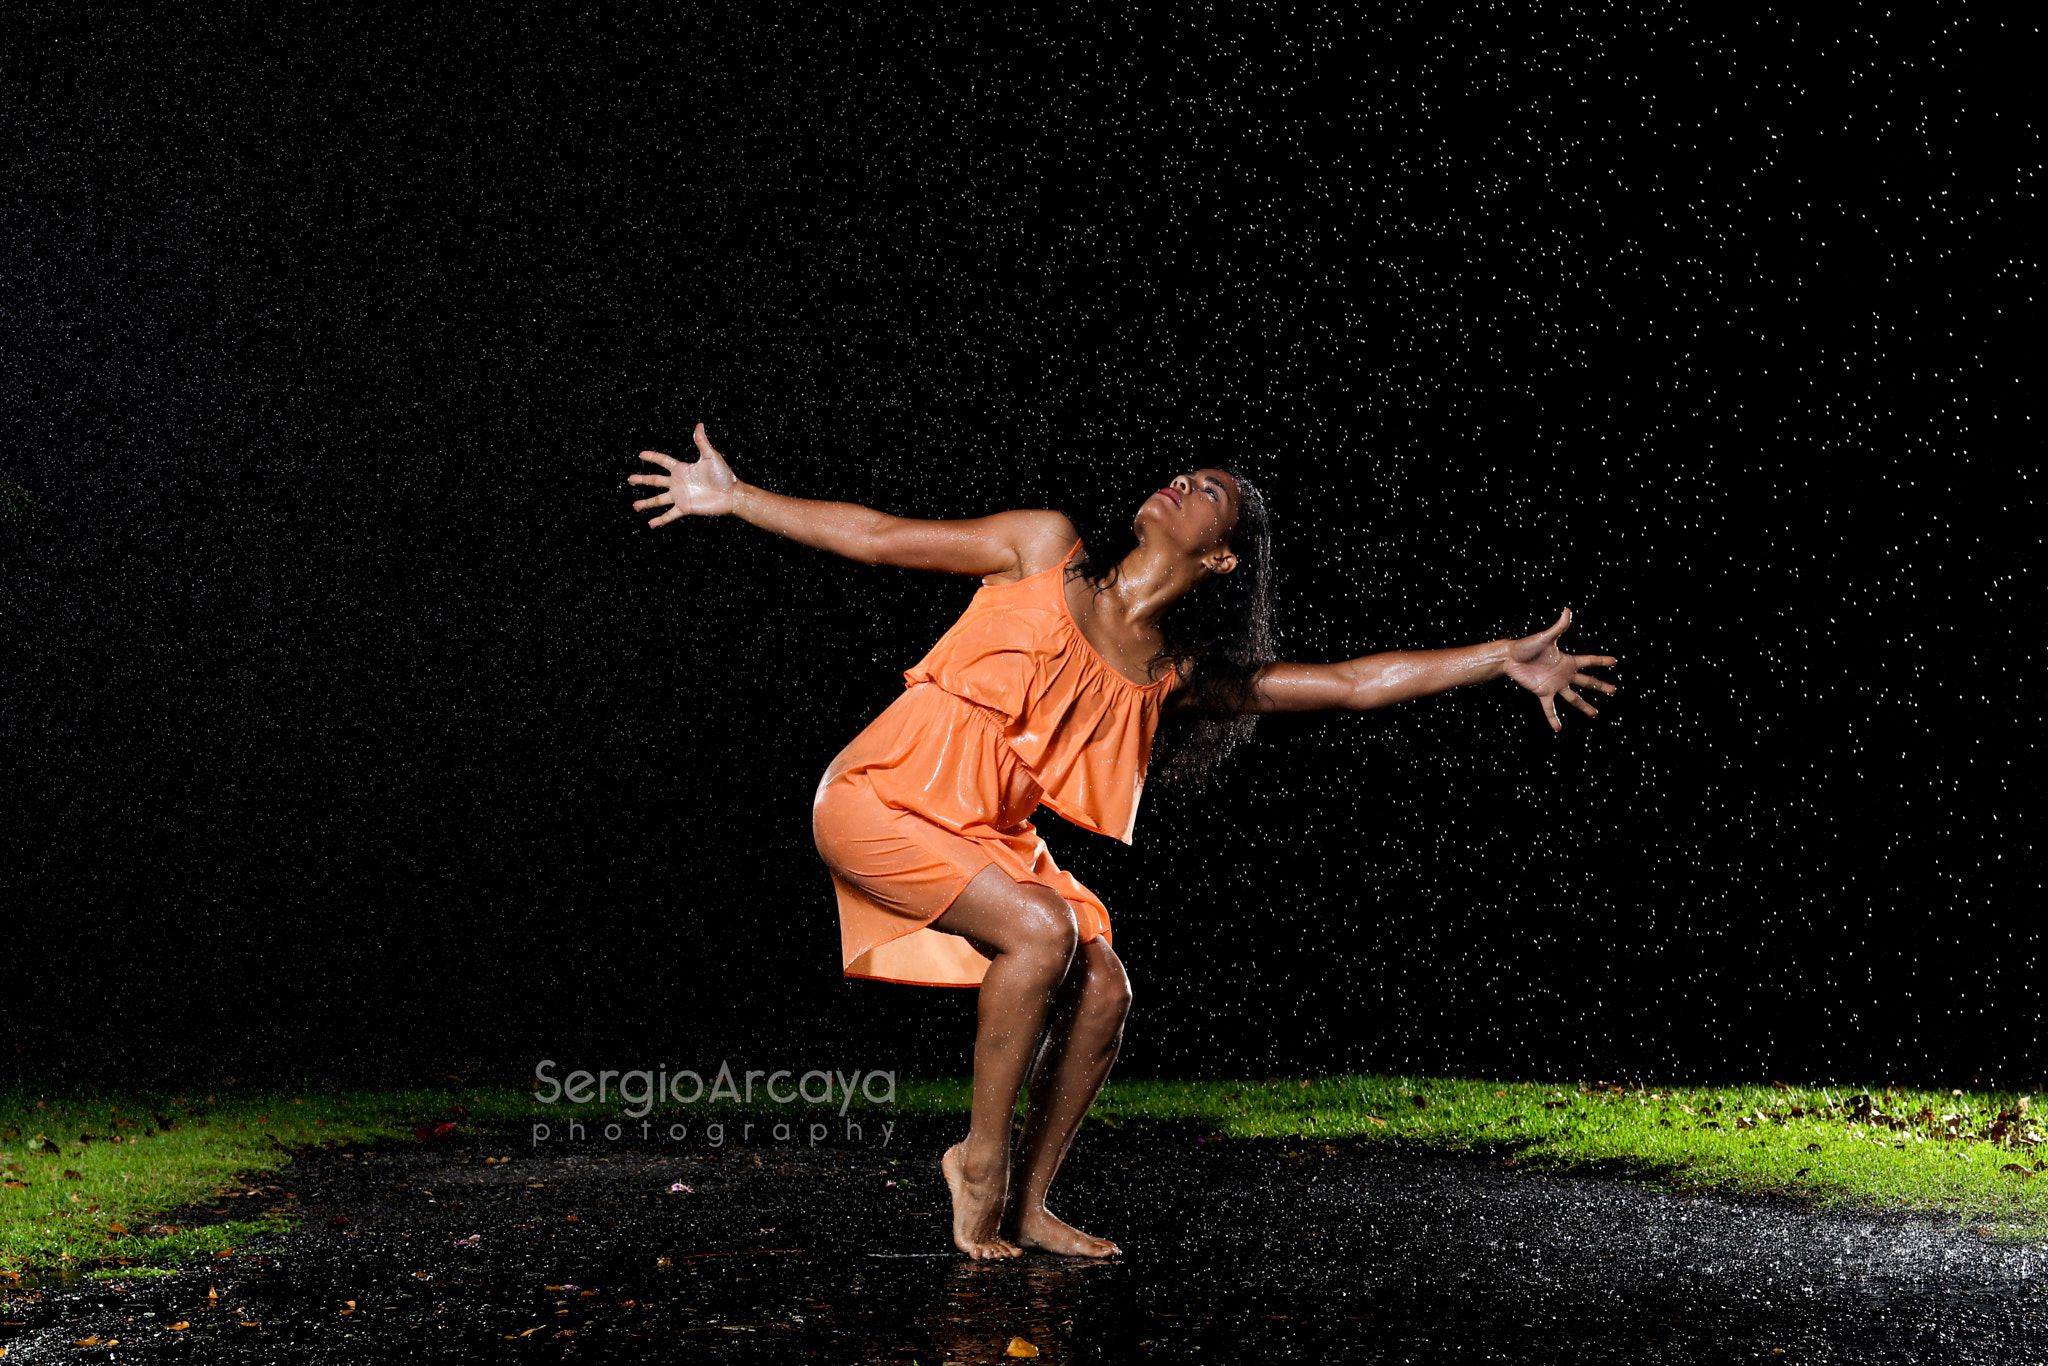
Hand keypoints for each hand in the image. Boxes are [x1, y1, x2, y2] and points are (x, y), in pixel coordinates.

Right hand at [628, 423, 737, 525]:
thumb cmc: (724, 475)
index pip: (663, 461)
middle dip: (642, 480)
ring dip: (646, 503)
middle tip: (629, 479)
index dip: (652, 457)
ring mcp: (680, 496)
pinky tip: (651, 524)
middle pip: (656, 481)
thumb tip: (699, 424)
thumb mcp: (711, 456)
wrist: (731, 495)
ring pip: (659, 500)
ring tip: (635, 506)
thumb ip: (702, 442)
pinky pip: (669, 515)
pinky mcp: (685, 508)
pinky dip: (660, 520)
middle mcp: (678, 482)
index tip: (641, 455)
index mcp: (683, 469)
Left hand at [1502, 608, 1617, 732]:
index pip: (1589, 661)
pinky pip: (1549, 708)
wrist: (1510, 658)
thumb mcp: (1546, 637)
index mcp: (1567, 660)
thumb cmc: (1527, 645)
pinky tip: (1558, 728)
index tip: (1616, 661)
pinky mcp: (1542, 692)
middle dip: (1601, 686)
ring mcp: (1554, 685)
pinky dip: (1553, 718)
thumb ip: (1559, 627)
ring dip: (1584, 706)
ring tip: (1595, 714)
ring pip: (1573, 698)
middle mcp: (1564, 674)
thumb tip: (1567, 610)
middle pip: (1587, 681)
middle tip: (1614, 691)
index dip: (1602, 661)